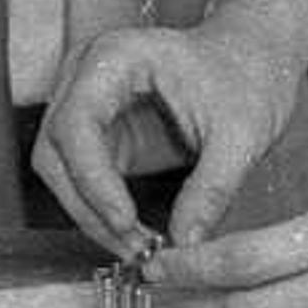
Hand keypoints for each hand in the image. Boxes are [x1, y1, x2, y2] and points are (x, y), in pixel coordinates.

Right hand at [30, 11, 306, 254]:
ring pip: (60, 172)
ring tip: (140, 248)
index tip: (125, 221)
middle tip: (135, 249)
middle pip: (55, 152)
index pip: (77, 123)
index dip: (92, 178)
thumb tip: (185, 245)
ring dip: (92, 215)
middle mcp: (87, 77)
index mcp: (115, 58)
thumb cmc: (247, 77)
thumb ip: (212, 190)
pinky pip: (83, 180)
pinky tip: (136, 235)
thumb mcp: (241, 134)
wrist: (252, 60)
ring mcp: (89, 105)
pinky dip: (102, 212)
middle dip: (88, 207)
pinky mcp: (100, 134)